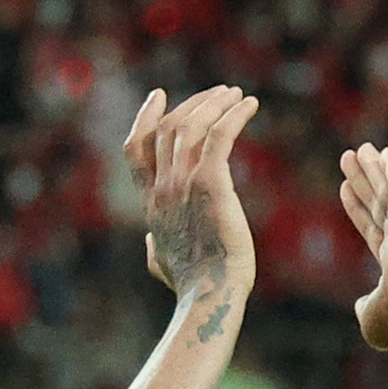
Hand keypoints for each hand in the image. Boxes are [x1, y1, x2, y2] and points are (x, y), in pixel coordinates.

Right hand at [124, 85, 257, 308]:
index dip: (146, 118)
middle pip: (168, 129)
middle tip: (217, 93)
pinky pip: (219, 135)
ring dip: (215, 103)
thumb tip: (152, 243)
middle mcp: (162, 188)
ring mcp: (182, 184)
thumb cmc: (193, 286)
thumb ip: (155, 246)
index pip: (137, 150)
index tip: (159, 96)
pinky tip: (250, 104)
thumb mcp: (161, 263)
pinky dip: (234, 115)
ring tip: (235, 93)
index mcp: (151, 204)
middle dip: (192, 104)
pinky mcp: (210, 183)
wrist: (209, 295)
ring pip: (191, 125)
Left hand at [339, 143, 387, 348]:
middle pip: (377, 203)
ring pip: (386, 190)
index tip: (346, 189)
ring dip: (372, 169)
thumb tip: (361, 304)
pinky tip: (384, 152)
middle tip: (351, 160)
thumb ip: (365, 306)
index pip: (372, 228)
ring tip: (359, 150)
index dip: (358, 209)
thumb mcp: (371, 316)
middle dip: (364, 182)